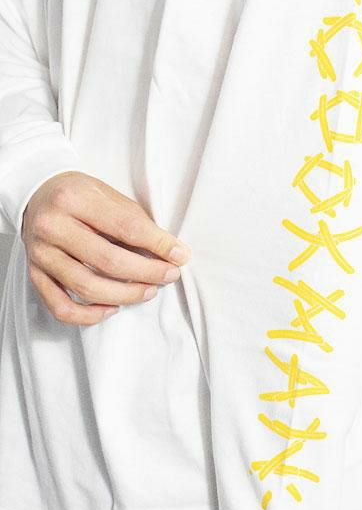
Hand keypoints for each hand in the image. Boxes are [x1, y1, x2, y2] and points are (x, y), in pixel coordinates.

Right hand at [21, 171, 190, 326]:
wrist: (37, 194)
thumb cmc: (80, 195)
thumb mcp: (108, 194)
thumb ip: (135, 220)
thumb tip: (170, 251)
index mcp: (74, 199)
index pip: (126, 227)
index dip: (158, 244)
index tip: (180, 255)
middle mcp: (52, 227)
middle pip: (108, 261)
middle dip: (147, 272)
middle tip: (170, 275)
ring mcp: (40, 254)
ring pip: (87, 287)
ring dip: (125, 295)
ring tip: (149, 291)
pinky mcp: (34, 274)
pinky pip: (61, 307)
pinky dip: (89, 315)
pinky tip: (112, 308)